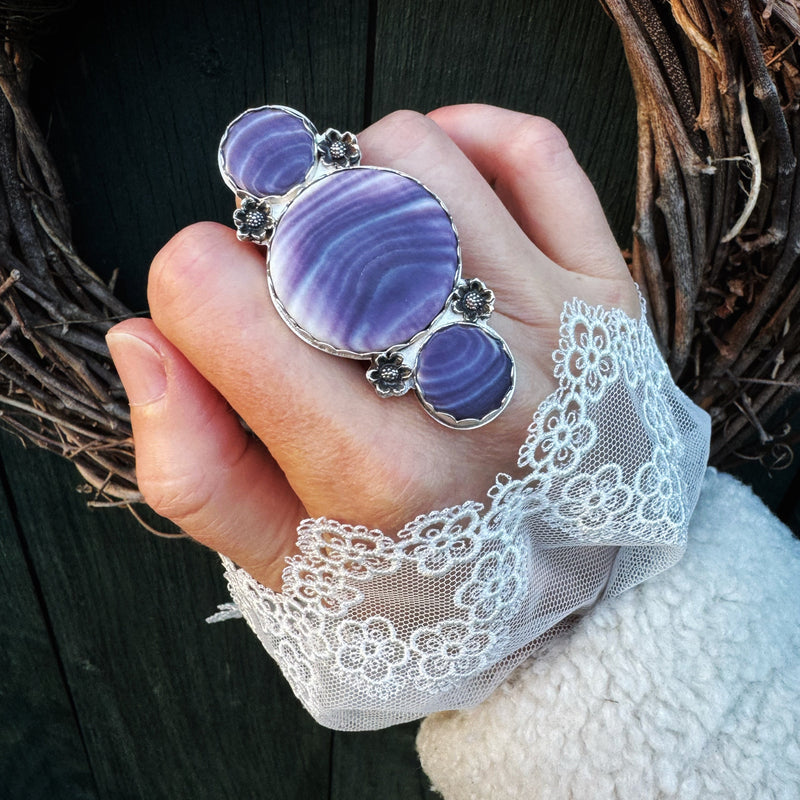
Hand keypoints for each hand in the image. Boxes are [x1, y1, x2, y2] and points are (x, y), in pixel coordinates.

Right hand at [106, 105, 638, 590]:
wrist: (572, 587)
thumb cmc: (425, 578)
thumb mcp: (290, 563)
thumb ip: (196, 469)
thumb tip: (142, 340)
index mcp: (376, 470)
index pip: (216, 295)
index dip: (192, 289)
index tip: (222, 318)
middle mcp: (474, 387)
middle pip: (313, 212)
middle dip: (272, 237)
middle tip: (294, 290)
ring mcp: (556, 326)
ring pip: (409, 157)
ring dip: (353, 183)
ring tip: (359, 249)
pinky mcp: (605, 290)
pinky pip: (528, 149)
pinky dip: (462, 139)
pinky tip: (429, 199)